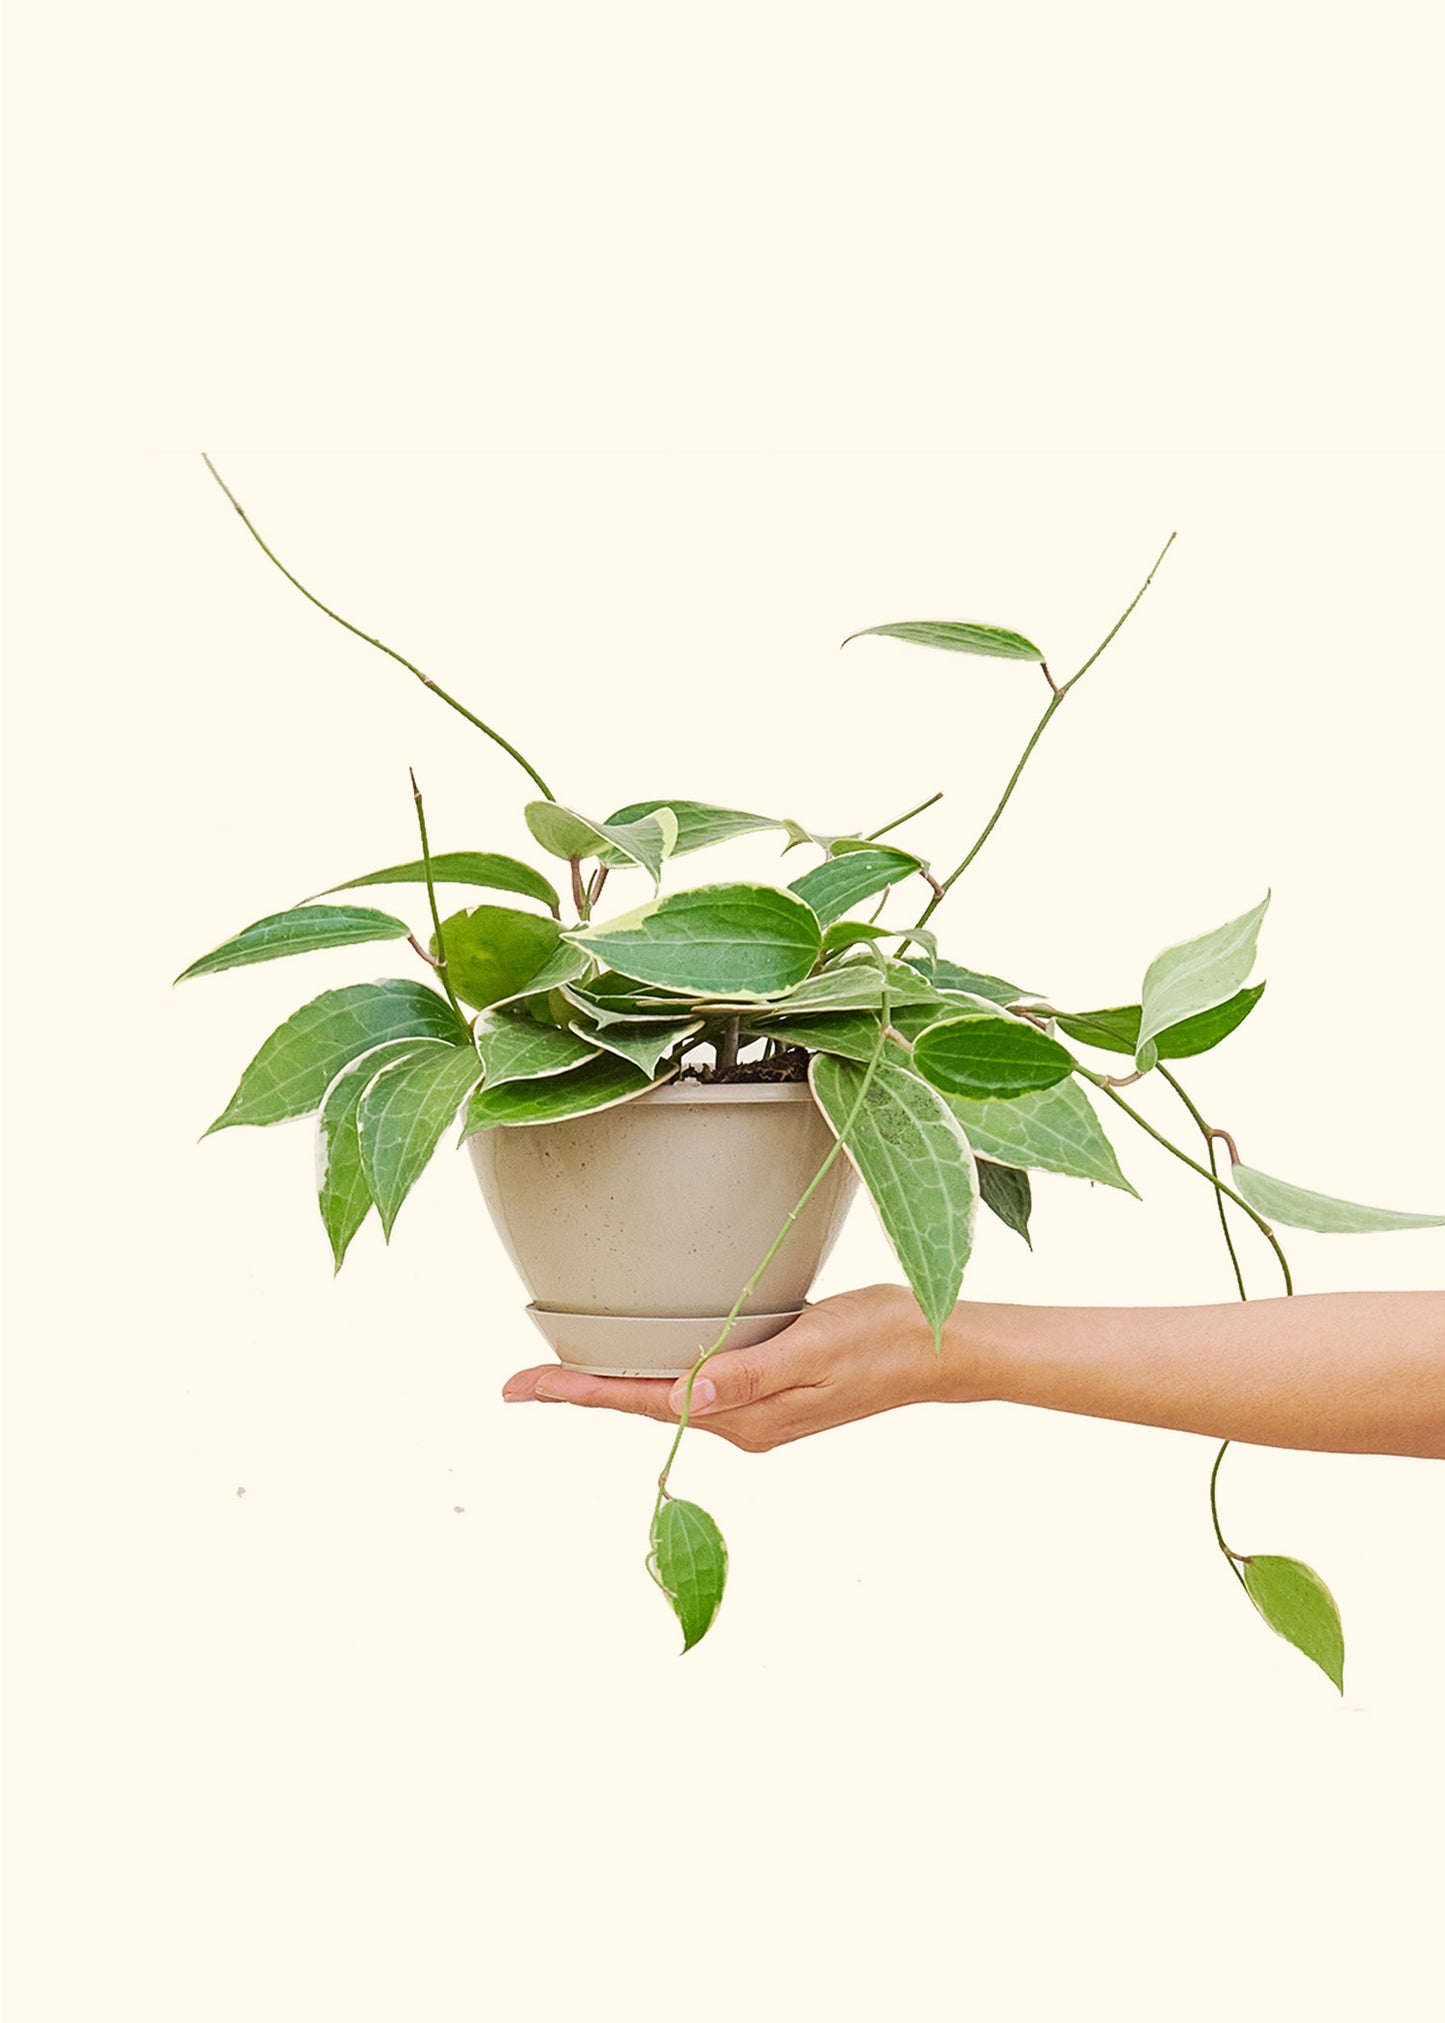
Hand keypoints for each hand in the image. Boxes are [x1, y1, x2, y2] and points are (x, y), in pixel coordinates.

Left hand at [501, 1283, 969, 1451]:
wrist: (942, 1350)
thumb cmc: (884, 1338)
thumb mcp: (814, 1346)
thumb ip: (749, 1374)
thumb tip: (683, 1398)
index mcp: (744, 1418)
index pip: (642, 1403)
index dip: (576, 1393)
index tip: (516, 1389)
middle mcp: (743, 1423)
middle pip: (645, 1405)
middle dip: (583, 1393)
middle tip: (519, 1382)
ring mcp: (757, 1411)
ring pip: (670, 1398)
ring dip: (619, 1385)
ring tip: (565, 1375)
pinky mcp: (772, 1391)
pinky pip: (700, 1387)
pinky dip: (662, 1373)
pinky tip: (649, 1359)